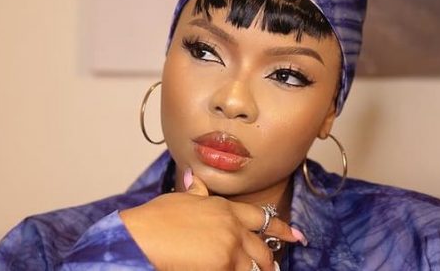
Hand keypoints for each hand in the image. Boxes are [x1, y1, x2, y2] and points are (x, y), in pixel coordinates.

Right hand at [120, 172, 300, 270]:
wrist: (143, 236)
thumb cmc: (157, 218)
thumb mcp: (180, 199)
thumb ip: (195, 193)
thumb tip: (192, 177)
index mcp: (225, 208)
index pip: (262, 217)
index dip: (282, 228)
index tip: (297, 235)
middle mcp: (233, 229)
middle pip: (262, 249)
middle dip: (270, 260)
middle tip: (275, 267)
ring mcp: (229, 251)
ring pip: (254, 268)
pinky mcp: (222, 269)